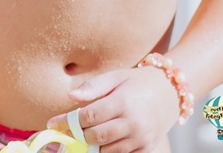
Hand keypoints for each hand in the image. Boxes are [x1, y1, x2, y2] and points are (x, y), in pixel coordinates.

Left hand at [46, 66, 177, 152]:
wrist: (170, 92)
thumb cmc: (137, 82)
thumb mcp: (115, 77)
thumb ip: (93, 86)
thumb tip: (70, 96)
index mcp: (122, 102)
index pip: (87, 117)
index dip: (67, 122)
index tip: (52, 124)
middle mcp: (133, 123)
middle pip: (95, 137)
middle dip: (78, 135)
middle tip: (69, 130)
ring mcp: (141, 138)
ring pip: (106, 151)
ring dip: (92, 145)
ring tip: (86, 135)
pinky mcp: (147, 149)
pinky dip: (109, 152)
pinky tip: (103, 143)